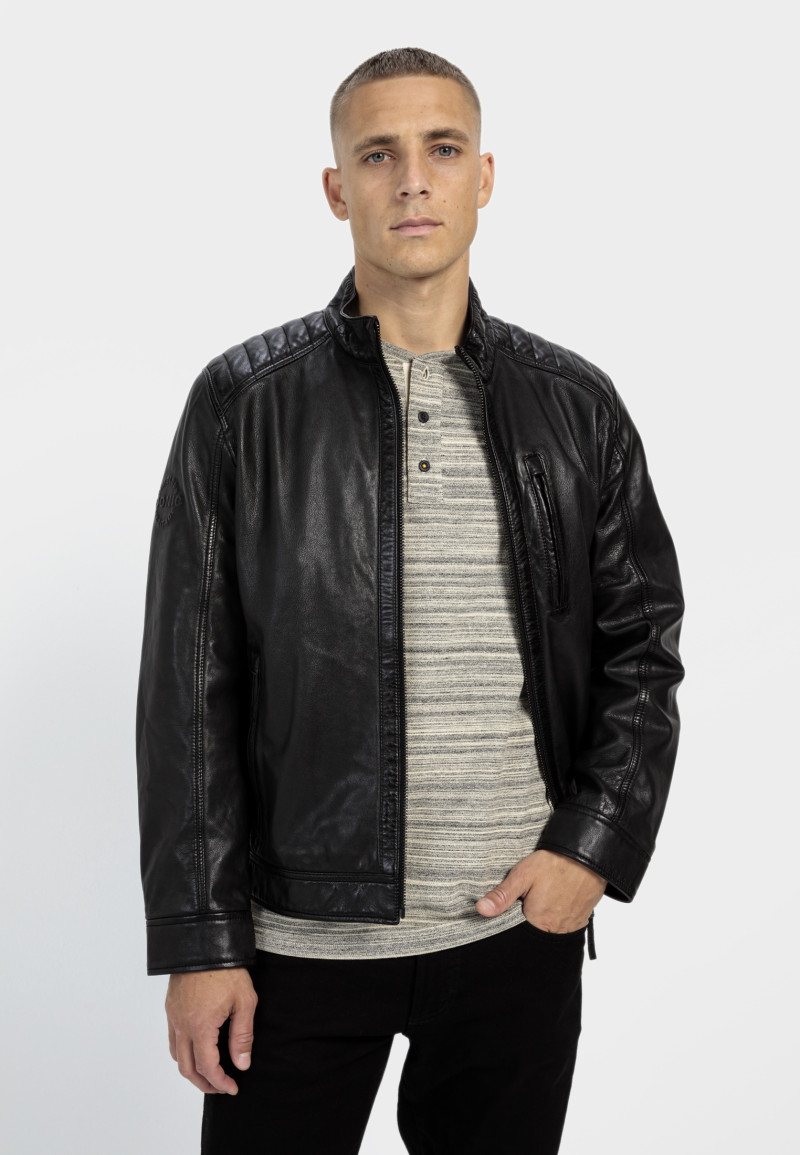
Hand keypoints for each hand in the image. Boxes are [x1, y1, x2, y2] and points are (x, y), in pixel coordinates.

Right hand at [165, 967, 257, 1094]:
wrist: (204, 942)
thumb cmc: (226, 969)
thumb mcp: (244, 1001)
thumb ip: (242, 1036)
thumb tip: (242, 1065)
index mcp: (200, 1027)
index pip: (207, 1067)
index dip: (220, 1083)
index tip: (232, 1088)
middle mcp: (182, 1025)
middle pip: (187, 1068)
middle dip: (204, 1083)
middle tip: (220, 1087)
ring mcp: (173, 1016)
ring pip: (176, 1055)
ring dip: (191, 1070)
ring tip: (208, 1072)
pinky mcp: (171, 1007)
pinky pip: (172, 1039)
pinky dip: (183, 1052)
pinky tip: (197, 1048)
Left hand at [475, 848, 605, 932]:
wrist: (587, 856)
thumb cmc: (554, 863)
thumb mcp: (523, 875)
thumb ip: (502, 895)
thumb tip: (481, 910)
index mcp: (538, 921)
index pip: (518, 934)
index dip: (512, 924)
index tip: (511, 911)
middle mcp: (556, 929)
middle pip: (536, 934)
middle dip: (529, 923)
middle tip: (529, 902)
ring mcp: (571, 926)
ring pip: (551, 931)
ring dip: (544, 922)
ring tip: (542, 902)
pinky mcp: (582, 919)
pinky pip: (566, 927)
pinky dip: (559, 920)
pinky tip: (555, 904)